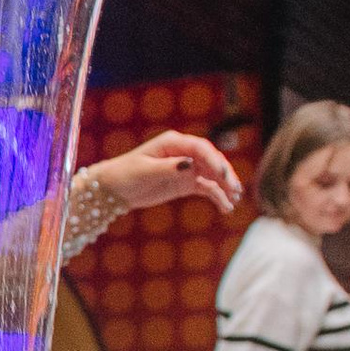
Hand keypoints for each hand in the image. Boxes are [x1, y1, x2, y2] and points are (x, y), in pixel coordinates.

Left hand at [93, 130, 240, 218]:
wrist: (114, 189)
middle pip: (212, 160)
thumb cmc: (126, 174)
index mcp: (174, 143)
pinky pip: (206, 188)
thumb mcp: (145, 171)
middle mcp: (184, 153)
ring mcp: (187, 168)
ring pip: (212, 175)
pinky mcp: (186, 183)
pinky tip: (226, 207)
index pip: (201, 148)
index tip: (223, 176)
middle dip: (225, 174)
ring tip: (235, 200)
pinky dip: (217, 196)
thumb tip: (191, 164)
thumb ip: (169, 167)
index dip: (215, 161)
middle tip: (235, 189)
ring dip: (225, 186)